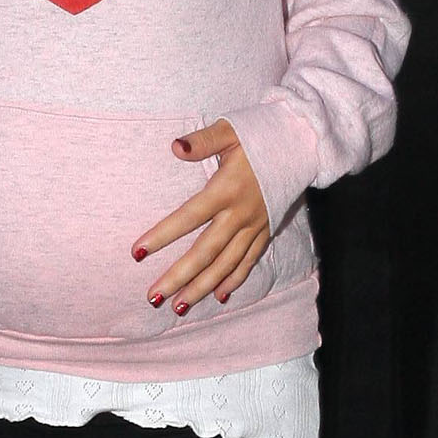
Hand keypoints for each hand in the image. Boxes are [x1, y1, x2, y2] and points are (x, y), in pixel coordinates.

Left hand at [133, 120, 270, 315]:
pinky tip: (218, 296)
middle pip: (205, 252)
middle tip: (154, 296)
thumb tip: (175, 147)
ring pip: (226, 264)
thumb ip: (202, 141)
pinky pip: (249, 260)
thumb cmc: (260, 135)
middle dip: (179, 277)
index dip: (162, 235)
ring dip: (202, 287)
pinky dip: (234, 279)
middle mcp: (240, 213)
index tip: (137, 252)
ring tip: (179, 306)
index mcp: (226, 189)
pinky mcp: (266, 230)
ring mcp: (255, 225)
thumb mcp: (230, 131)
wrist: (300, 143)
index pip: (188, 217)